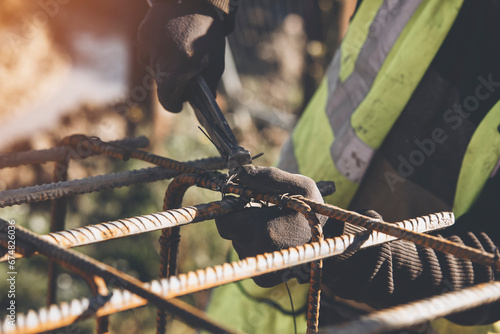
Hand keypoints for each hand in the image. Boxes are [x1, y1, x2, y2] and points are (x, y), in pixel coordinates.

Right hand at [138, 1, 226, 111]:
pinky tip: (170, 42)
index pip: (166, 98)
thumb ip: (209, 85)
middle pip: (161, 83)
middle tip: (185, 75)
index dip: (172, 104)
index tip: (178, 106)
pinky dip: (157, 52)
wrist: (197, 0)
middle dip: (173, 83)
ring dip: (165, 67)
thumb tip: (206, 104)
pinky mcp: (143, 34)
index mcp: (178, 68)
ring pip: (153, 68)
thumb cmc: (209, 34)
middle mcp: (159, 58)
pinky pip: (147, 52)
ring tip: (179, 53)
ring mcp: (148, 45)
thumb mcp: (216, 62)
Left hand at [215, 165, 328, 286]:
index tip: (242, 200)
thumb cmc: (315, 211)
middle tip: (260, 211)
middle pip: (230, 232)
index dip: (230, 207)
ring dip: (249, 233)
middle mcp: (257, 253)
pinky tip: (275, 241)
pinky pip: (248, 257)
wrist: (332, 244)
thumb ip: (267, 177)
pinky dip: (256, 247)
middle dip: (241, 218)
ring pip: (239, 244)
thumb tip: (238, 172)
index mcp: (263, 230)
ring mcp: (260, 268)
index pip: (224, 220)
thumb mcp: (299, 185)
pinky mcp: (262, 279)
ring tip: (273, 226)